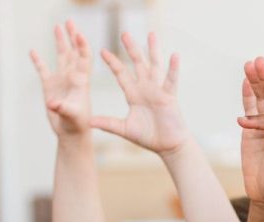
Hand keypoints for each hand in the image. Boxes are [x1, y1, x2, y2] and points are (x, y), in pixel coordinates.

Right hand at [30, 21, 93, 137]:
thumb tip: (53, 103)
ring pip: (61, 56)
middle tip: (70, 21)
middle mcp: (72, 77)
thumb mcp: (73, 116)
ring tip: (58, 26)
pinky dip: (38, 61)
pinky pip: (43, 70)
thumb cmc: (77, 125)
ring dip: (60, 42)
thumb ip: (64, 108)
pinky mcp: (50, 87)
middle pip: (73, 52)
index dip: (82, 46)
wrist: (72, 133)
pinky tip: (32, 51)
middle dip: (72, 36)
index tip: (79, 34)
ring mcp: (61, 80)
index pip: (84, 59)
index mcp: (81, 81)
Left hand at [95, 32, 187, 155]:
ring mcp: (158, 90)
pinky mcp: (169, 96)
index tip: (102, 51)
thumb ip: (108, 123)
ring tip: (151, 34)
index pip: (121, 74)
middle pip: (137, 64)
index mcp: (133, 94)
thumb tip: (88, 121)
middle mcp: (145, 88)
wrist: (167, 146)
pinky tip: (174, 55)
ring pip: (154, 65)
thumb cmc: (148, 137)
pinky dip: (173, 68)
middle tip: (124, 33)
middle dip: (131, 48)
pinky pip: (171, 80)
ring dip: (152, 50)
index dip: (113, 63)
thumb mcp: (124, 129)